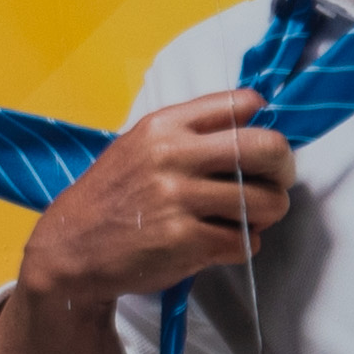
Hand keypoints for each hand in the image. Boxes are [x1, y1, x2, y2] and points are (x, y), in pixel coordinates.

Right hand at [0, 91, 293, 353]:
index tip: (261, 146)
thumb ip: (189, 134)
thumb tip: (254, 129)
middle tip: (277, 183)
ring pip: (266, 201)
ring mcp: (178, 199)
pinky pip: (245, 241)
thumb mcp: (139, 147)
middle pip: (268, 147)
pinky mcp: (184, 240)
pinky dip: (243, 245)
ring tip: (248, 219)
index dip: (263, 124)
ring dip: (268, 214)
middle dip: (284, 169)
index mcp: (163, 125)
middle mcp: (172, 156)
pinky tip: (221, 243)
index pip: (241, 104)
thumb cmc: (112, 197)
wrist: (69, 249)